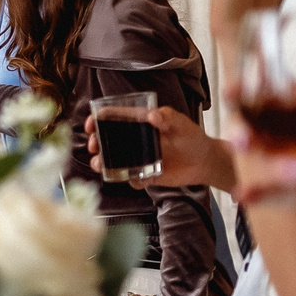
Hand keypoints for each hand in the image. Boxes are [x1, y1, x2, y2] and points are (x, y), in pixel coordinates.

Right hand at [84, 104, 232, 190]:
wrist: (205, 162)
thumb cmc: (193, 137)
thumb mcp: (181, 123)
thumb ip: (168, 118)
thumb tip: (153, 115)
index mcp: (141, 123)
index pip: (114, 118)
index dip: (99, 119)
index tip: (91, 124)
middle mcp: (136, 140)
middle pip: (107, 140)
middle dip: (95, 142)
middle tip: (93, 145)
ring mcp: (139, 158)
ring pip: (113, 160)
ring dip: (102, 162)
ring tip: (99, 164)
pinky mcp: (145, 174)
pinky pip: (131, 178)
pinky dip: (129, 179)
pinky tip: (135, 179)